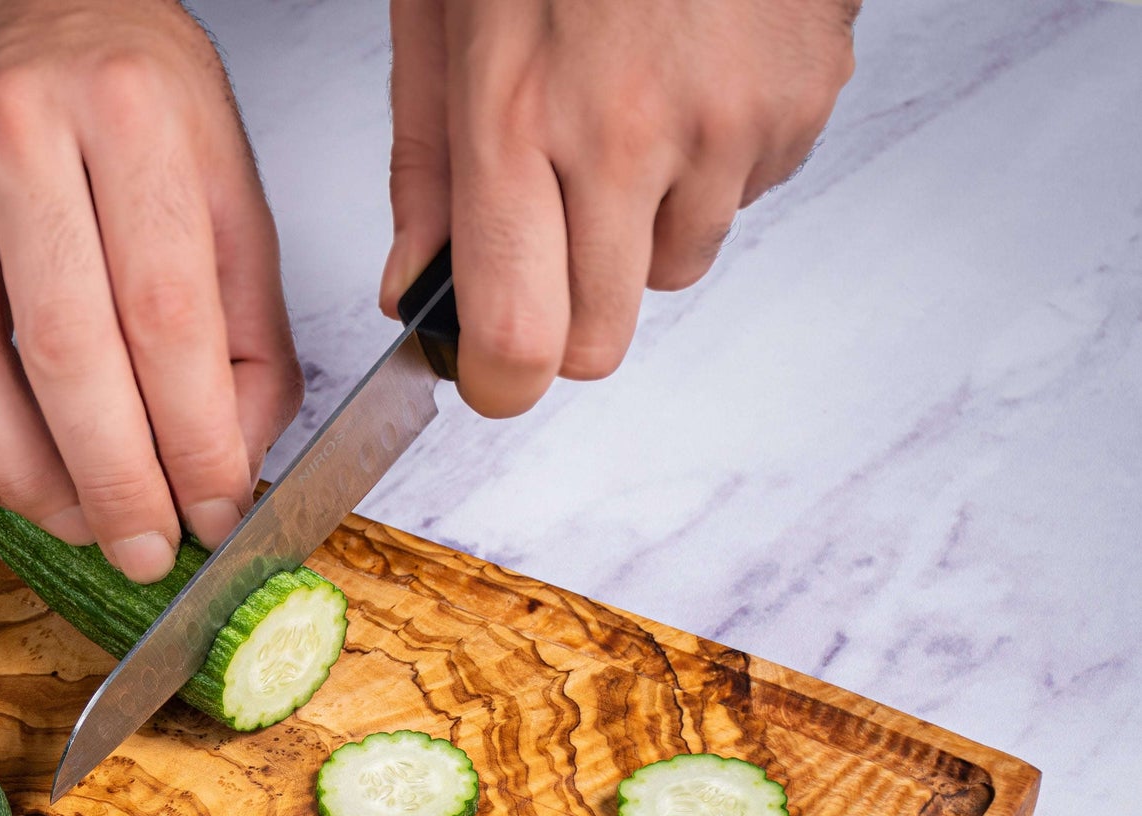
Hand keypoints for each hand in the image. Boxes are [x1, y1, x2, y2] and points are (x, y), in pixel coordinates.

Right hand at [0, 0, 302, 582]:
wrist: (8, 2)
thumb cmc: (126, 88)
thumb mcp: (226, 174)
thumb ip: (247, 321)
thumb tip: (231, 457)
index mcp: (132, 112)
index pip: (168, 316)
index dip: (195, 438)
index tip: (216, 508)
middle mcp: (22, 137)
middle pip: (70, 356)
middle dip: (118, 481)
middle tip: (150, 549)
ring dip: (35, 483)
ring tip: (88, 527)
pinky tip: (22, 483)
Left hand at [382, 0, 857, 415]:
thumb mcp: (441, 16)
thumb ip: (423, 163)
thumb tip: (412, 283)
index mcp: (519, 116)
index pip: (517, 339)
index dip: (499, 382)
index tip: (489, 373)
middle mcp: (628, 137)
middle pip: (602, 342)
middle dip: (568, 319)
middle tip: (550, 247)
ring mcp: (728, 125)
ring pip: (675, 269)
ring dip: (641, 232)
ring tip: (621, 120)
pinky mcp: (800, 106)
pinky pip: (745, 197)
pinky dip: (710, 168)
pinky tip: (683, 81)